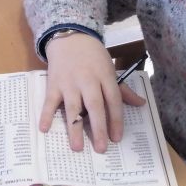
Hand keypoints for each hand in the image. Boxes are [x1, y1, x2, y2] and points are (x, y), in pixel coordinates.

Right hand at [39, 33, 145, 152]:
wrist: (71, 37)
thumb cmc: (94, 56)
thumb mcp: (110, 69)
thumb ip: (123, 89)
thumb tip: (141, 104)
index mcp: (105, 76)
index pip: (113, 100)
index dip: (116, 119)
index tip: (117, 138)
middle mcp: (88, 81)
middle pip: (94, 106)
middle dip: (98, 128)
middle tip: (100, 148)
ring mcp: (69, 83)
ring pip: (72, 107)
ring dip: (74, 128)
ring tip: (77, 147)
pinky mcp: (54, 84)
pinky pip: (49, 101)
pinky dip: (46, 114)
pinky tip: (44, 129)